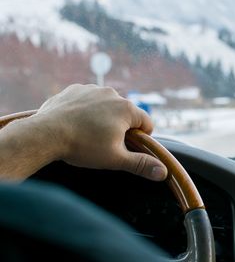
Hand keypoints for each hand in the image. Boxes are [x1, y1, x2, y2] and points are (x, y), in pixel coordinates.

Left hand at [32, 84, 167, 180]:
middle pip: (126, 113)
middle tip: (104, 144)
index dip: (141, 138)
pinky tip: (75, 123)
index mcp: (126, 109)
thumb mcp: (115, 159)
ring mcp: (92, 89)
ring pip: (106, 105)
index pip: (147, 123)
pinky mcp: (74, 89)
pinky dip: (85, 110)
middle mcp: (112, 94)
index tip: (127, 147)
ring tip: (88, 134)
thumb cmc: (83, 146)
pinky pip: (87, 100)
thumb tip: (163, 172)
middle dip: (120, 127)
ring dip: (103, 117)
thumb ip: (141, 164)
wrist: (45, 134)